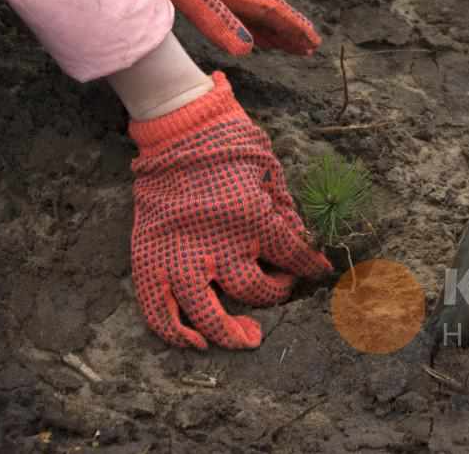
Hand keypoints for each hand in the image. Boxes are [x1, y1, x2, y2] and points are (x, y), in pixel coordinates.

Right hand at [128, 72, 331, 348]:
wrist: (178, 127)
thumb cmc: (229, 144)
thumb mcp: (270, 171)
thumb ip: (284, 210)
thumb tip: (299, 242)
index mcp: (254, 217)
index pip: (293, 255)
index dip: (310, 267)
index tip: (318, 272)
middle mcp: (219, 242)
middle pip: (254, 290)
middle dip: (275, 295)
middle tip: (280, 292)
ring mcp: (181, 252)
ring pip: (206, 312)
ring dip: (228, 332)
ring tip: (245, 338)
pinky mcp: (150, 254)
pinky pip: (158, 306)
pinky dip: (173, 331)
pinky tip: (193, 340)